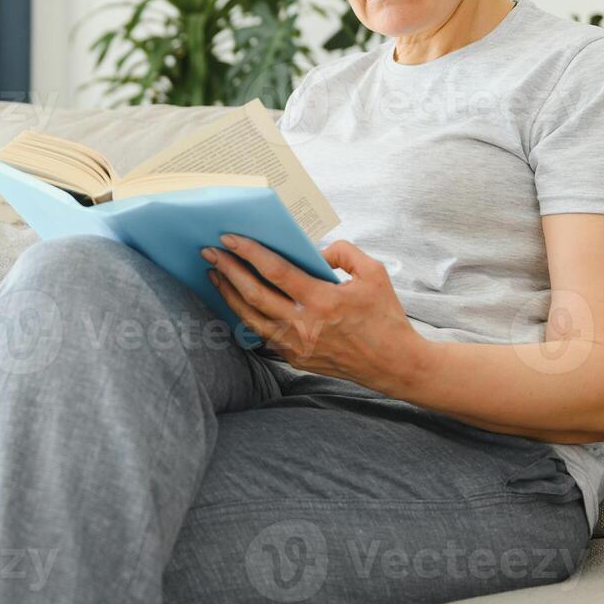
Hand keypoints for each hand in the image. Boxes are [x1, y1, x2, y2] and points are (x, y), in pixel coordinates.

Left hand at [201, 234, 427, 394]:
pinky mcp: (296, 359)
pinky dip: (247, 316)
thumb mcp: (373, 274)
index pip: (276, 271)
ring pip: (250, 318)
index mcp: (323, 300)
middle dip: (228, 270)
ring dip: (229, 294)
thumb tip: (314, 250)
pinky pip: (263, 334)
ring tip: (215, 274)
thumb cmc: (385, 317)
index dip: (249, 253)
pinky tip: (238, 301)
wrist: (394, 365)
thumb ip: (344, 252)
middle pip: (254, 294)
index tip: (229, 238)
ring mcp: (297, 345)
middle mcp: (304, 325)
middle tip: (209, 252)